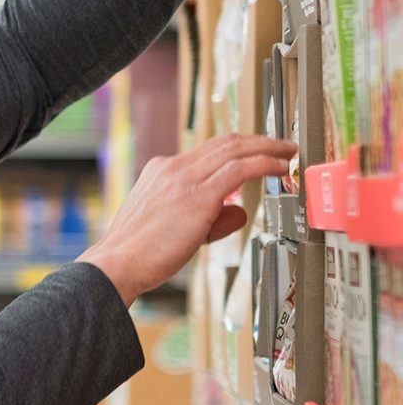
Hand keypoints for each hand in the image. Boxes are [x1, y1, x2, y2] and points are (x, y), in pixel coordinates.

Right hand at [78, 134, 294, 306]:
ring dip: (267, 147)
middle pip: (224, 142)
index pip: (207, 151)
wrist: (117, 264)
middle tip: (281, 145)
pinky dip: (264, 164)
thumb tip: (238, 209)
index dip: (238, 148)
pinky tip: (279, 168)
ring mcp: (183, 179)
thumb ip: (207, 214)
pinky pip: (239, 169)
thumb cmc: (139, 253)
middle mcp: (171, 167)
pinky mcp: (198, 196)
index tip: (256, 153)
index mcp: (160, 170)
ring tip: (287, 152)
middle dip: (258, 140)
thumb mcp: (172, 224)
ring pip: (234, 149)